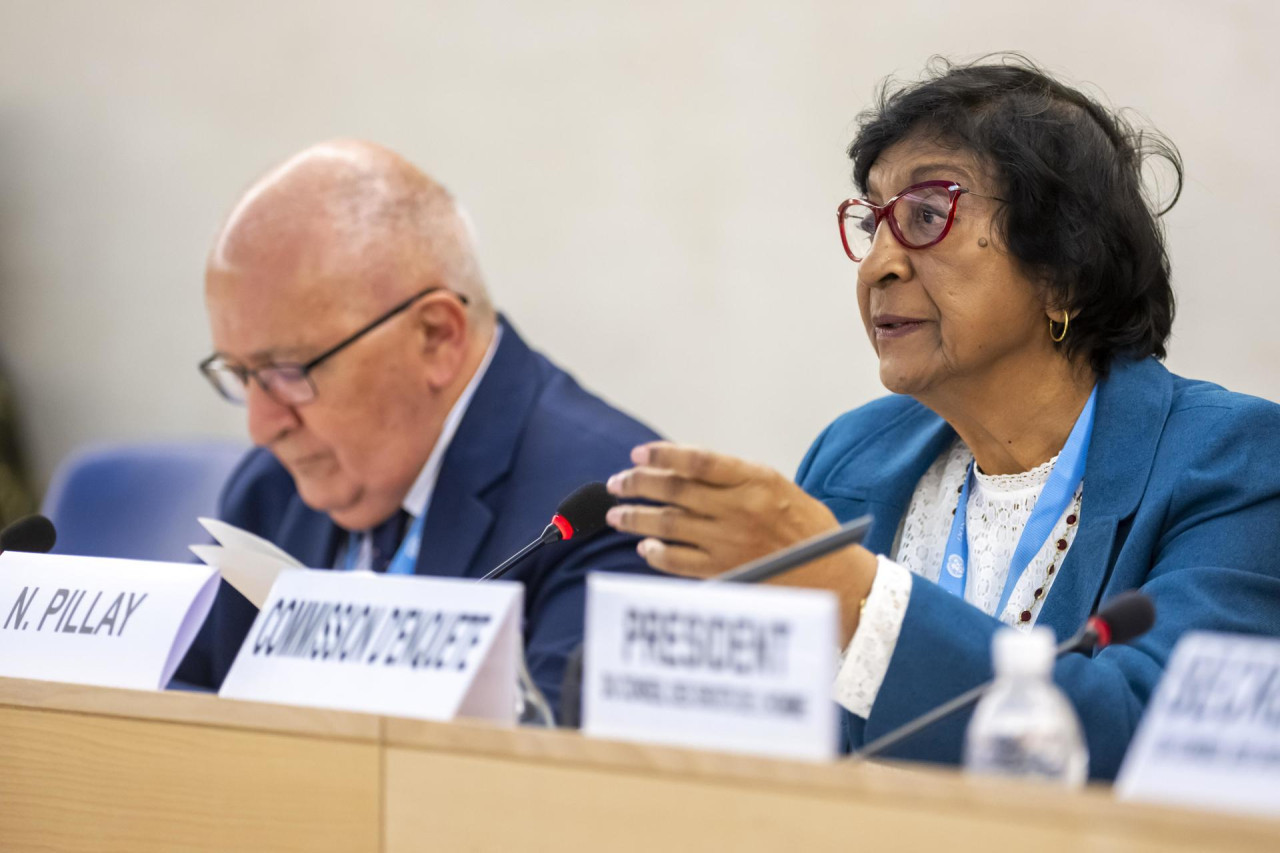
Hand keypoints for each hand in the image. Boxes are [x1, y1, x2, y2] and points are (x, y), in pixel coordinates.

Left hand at [605, 441, 879, 643]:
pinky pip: (678, 562)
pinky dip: (656, 554)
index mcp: (755, 480)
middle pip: (675, 490)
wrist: (833, 575)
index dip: (662, 455)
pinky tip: (645, 548)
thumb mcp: (777, 486)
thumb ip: (734, 478)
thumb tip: (682, 471)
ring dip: (637, 518)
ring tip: (618, 514)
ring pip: (669, 525)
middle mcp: (739, 509)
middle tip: (617, 483)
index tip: (639, 453)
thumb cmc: (806, 528)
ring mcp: (730, 542)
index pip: (697, 460)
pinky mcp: (726, 572)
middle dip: (638, 484)